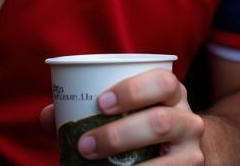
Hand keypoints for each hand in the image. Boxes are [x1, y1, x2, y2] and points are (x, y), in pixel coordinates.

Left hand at [72, 69, 204, 163]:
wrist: (182, 151)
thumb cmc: (144, 125)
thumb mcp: (130, 111)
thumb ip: (90, 110)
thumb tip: (49, 115)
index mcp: (173, 94)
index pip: (162, 83)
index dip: (133, 91)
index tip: (100, 102)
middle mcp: (187, 119)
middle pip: (160, 123)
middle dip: (118, 135)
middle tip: (84, 144)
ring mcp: (190, 152)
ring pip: (164, 160)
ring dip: (124, 162)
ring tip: (92, 163)